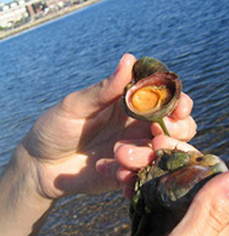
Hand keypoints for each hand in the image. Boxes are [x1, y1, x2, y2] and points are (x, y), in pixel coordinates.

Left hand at [21, 53, 195, 199]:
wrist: (41, 166)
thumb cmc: (56, 128)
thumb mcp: (76, 106)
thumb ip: (104, 89)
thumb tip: (129, 59)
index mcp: (131, 103)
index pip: (166, 97)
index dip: (179, 100)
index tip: (179, 106)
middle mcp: (140, 125)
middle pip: (180, 126)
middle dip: (180, 129)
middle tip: (158, 135)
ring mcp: (138, 150)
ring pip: (168, 153)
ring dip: (153, 155)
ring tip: (119, 156)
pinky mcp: (132, 173)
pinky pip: (147, 176)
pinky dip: (136, 176)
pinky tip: (112, 174)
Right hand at [86, 146, 228, 235]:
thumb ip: (214, 214)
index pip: (210, 178)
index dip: (184, 155)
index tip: (155, 141)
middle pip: (184, 182)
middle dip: (156, 162)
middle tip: (123, 154)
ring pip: (164, 193)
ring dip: (142, 174)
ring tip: (116, 165)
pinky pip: (149, 208)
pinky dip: (134, 192)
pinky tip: (119, 184)